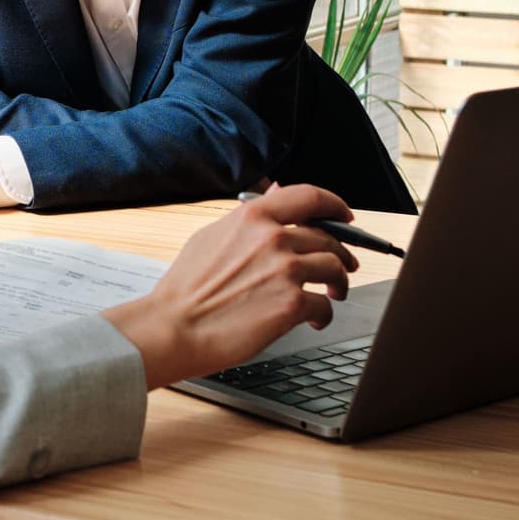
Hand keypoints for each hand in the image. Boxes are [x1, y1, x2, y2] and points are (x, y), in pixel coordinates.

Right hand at [101, 184, 357, 388]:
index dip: (335, 205)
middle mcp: (273, 239)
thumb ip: (248, 216)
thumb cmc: (186, 288)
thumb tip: (276, 192)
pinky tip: (314, 320)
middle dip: (341, 253)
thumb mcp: (212, 236)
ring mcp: (285, 271)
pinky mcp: (291, 305)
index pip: (310, 197)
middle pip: (327, 238)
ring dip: (339, 283)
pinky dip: (324, 314)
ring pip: (334, 268)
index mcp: (252, 217)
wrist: (174, 327)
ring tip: (333, 294)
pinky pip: (325, 306)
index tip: (345, 215)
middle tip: (342, 267)